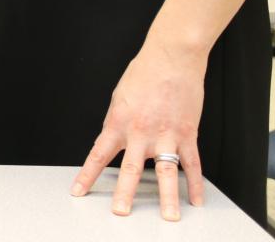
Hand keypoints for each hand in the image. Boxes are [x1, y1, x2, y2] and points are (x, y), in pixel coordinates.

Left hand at [71, 45, 206, 219]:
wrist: (171, 57)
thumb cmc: (144, 73)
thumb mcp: (119, 97)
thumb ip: (116, 122)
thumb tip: (113, 140)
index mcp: (119, 122)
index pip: (98, 154)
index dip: (87, 175)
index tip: (79, 191)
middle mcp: (141, 133)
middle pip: (129, 170)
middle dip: (124, 194)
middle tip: (120, 213)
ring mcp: (166, 135)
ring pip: (165, 173)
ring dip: (167, 197)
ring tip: (169, 217)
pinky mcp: (187, 134)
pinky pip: (192, 164)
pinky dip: (195, 184)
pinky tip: (195, 200)